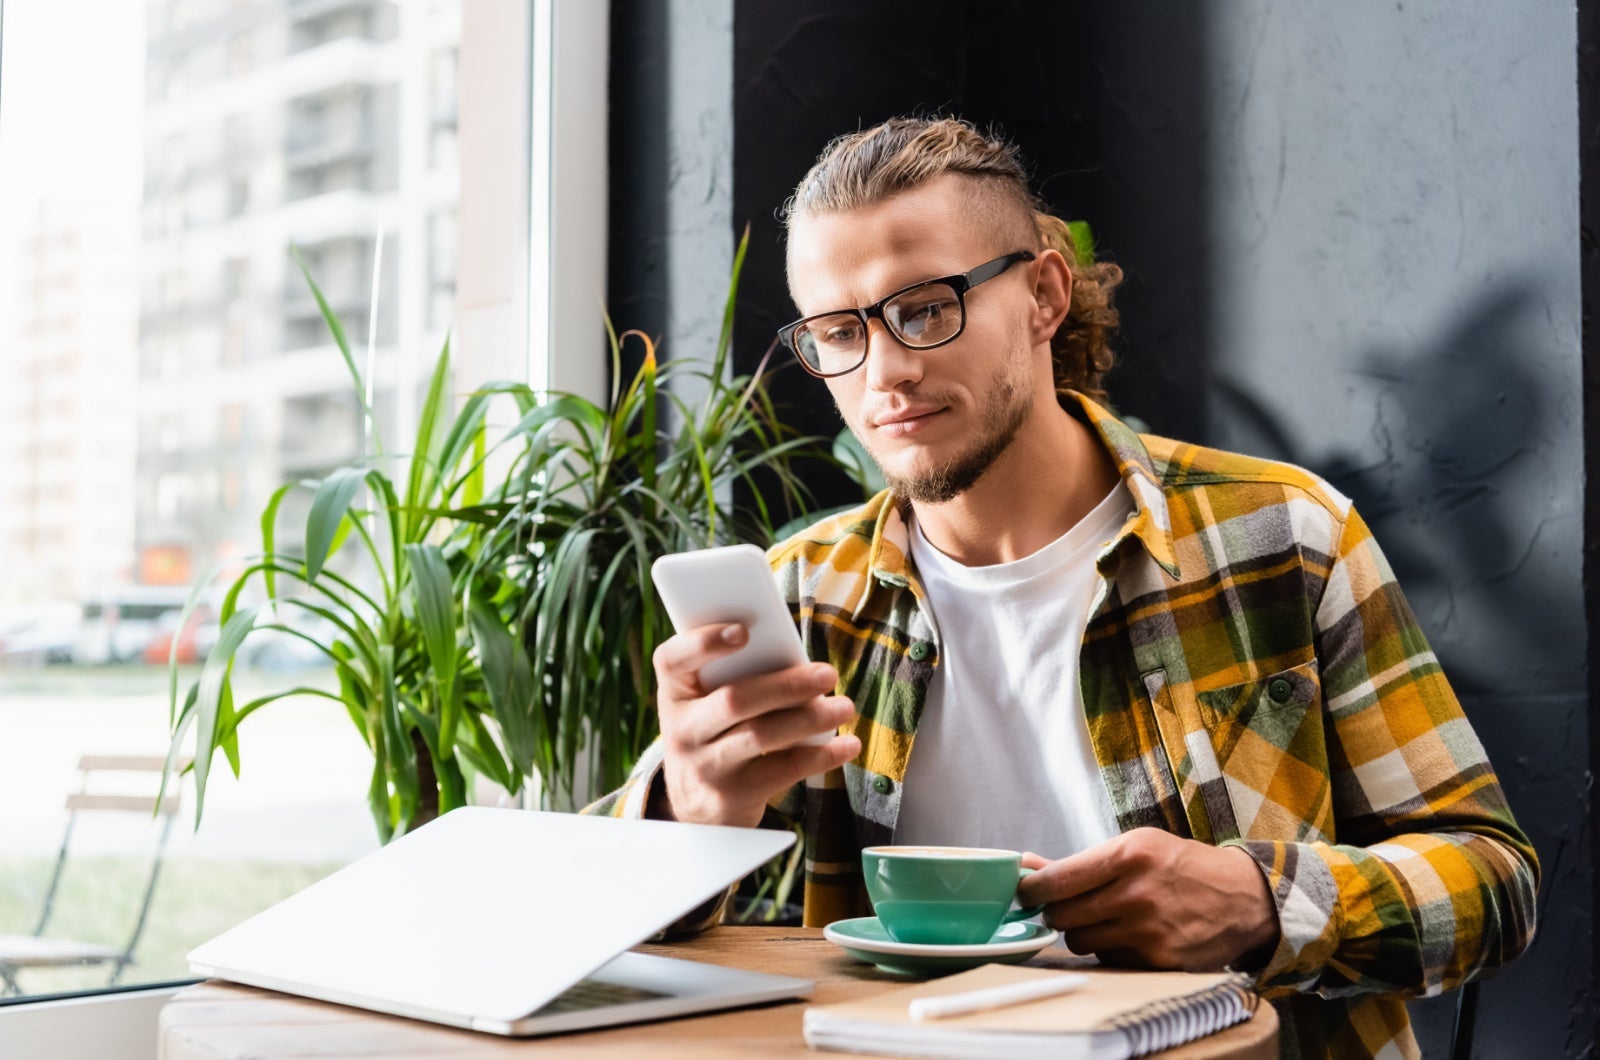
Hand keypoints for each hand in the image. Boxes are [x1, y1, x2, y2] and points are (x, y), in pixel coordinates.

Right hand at [651, 622, 859, 828]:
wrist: (696, 806)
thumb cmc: (717, 733)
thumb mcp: (709, 704)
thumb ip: (738, 677)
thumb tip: (799, 663)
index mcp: (675, 693)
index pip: (672, 660)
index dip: (704, 643)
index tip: (744, 631)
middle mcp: (681, 730)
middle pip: (734, 700)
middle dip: (786, 685)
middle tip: (827, 674)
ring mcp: (704, 766)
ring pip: (760, 735)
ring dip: (810, 718)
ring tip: (844, 707)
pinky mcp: (731, 796)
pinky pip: (782, 770)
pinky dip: (821, 756)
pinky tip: (846, 745)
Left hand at [1017, 828, 1278, 971]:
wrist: (1242, 898)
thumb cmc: (1182, 866)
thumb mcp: (1135, 846)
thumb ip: (1080, 861)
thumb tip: (1026, 865)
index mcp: (1129, 855)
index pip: (1056, 880)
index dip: (1032, 889)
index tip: (1027, 891)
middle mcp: (1137, 894)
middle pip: (1061, 916)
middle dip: (1057, 912)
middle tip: (1069, 905)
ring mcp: (1148, 931)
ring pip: (1080, 941)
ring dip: (1082, 931)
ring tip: (1105, 917)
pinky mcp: (1158, 961)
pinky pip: (1108, 959)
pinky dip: (1110, 949)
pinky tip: (1130, 934)